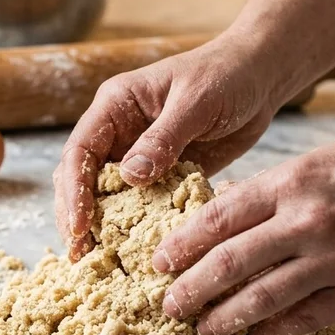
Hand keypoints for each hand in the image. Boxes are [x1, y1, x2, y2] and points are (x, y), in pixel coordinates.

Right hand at [53, 36, 284, 260]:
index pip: (80, 150)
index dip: (74, 189)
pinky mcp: (161, 172)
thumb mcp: (195, 102)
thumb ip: (163, 138)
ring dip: (100, 224)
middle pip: (81, 176)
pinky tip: (133, 251)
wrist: (261, 77)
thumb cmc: (226, 74)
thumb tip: (130, 176)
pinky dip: (134, 225)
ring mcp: (138, 154)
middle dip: (76, 214)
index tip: (79, 225)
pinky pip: (140, 202)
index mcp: (116, 105)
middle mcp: (119, 131)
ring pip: (106, 194)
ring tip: (96, 260)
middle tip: (80, 253)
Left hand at [153, 130, 334, 334]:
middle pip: (230, 262)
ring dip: (224, 317)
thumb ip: (274, 189)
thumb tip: (224, 213)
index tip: (159, 261)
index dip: (182, 244)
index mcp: (292, 181)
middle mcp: (307, 221)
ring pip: (261, 298)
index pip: (218, 217)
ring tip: (203, 328)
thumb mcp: (323, 159)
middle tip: (167, 304)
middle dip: (190, 287)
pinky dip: (274, 331)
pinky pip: (305, 319)